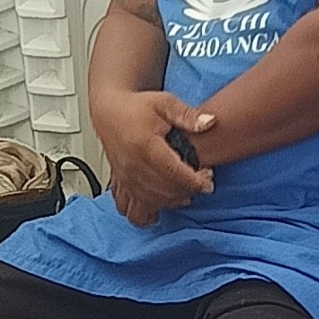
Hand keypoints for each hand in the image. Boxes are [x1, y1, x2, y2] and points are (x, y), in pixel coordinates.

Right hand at [91, 89, 213, 225]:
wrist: (109, 112)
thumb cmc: (136, 108)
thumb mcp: (165, 103)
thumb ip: (188, 115)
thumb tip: (210, 122)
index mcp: (145, 146)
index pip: (175, 173)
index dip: (196, 182)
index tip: (208, 181)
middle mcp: (133, 167)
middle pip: (166, 192)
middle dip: (188, 190)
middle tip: (200, 181)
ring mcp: (126, 179)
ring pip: (152, 204)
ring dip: (172, 202)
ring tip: (183, 190)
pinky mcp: (121, 186)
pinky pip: (132, 211)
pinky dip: (148, 215)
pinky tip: (160, 206)